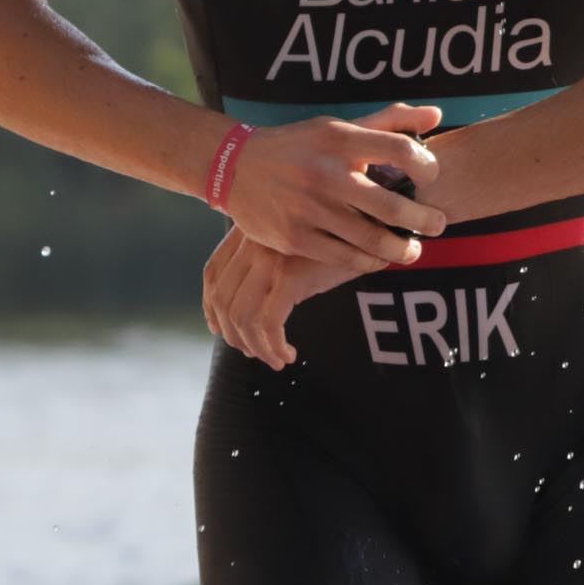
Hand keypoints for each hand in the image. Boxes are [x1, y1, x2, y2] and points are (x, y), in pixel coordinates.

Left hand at [203, 228, 365, 369]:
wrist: (373, 225)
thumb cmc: (339, 240)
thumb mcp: (294, 246)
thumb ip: (270, 264)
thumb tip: (250, 307)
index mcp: (249, 232)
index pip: (212, 271)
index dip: (210, 306)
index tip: (220, 329)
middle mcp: (254, 242)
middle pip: (223, 299)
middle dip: (233, 334)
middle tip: (253, 352)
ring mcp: (270, 258)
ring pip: (242, 317)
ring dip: (255, 347)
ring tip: (274, 359)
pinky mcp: (291, 275)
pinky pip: (268, 324)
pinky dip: (273, 346)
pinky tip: (288, 354)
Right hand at [221, 103, 442, 265]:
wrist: (234, 167)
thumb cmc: (298, 146)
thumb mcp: (336, 127)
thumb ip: (387, 122)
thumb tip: (436, 115)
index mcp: (339, 139)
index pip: (399, 149)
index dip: (426, 165)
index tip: (432, 177)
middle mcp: (325, 173)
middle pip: (391, 205)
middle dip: (425, 220)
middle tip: (439, 224)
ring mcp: (309, 209)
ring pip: (371, 239)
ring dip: (402, 249)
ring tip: (414, 249)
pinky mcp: (295, 237)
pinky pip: (344, 257)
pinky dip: (369, 261)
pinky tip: (380, 258)